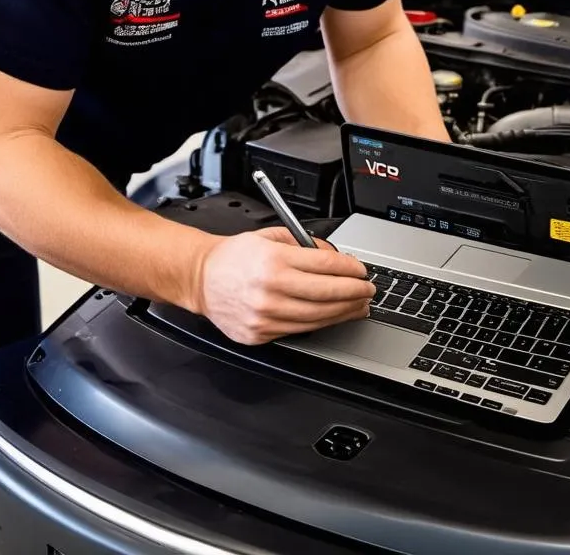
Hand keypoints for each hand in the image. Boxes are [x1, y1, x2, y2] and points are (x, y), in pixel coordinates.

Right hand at [195, 226, 374, 344]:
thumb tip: (335, 257)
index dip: (351, 268)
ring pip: (318, 317)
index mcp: (273, 260)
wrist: (201, 278)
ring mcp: (265, 315)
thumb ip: (304, 244)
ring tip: (358, 305)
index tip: (361, 270)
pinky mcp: (261, 333)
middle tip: (368, 289)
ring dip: (345, 312)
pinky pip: (301, 330)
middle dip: (355, 292)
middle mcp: (270, 289)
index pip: (326, 265)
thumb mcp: (270, 236)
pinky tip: (332, 316)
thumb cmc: (234, 256)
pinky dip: (322, 323)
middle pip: (328, 294)